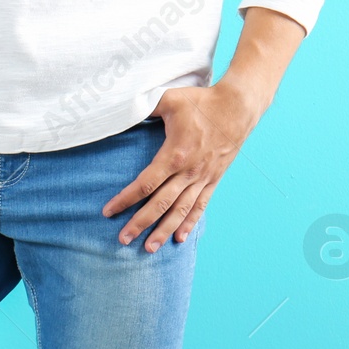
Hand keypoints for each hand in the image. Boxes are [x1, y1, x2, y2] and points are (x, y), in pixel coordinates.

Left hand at [103, 82, 260, 250]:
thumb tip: (122, 109)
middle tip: (122, 240)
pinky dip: (190, 223)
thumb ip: (145, 107)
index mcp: (175, 154)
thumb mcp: (170, 99)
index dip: (125, 199)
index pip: (145, 183)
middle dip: (140, 223)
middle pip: (160, 204)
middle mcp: (189, 171)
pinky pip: (200, 206)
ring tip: (149, 249)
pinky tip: (179, 238)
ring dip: (164, 231)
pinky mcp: (214, 179)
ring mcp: (203, 177)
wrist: (240, 105)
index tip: (108, 211)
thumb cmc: (203, 101)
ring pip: (181, 210)